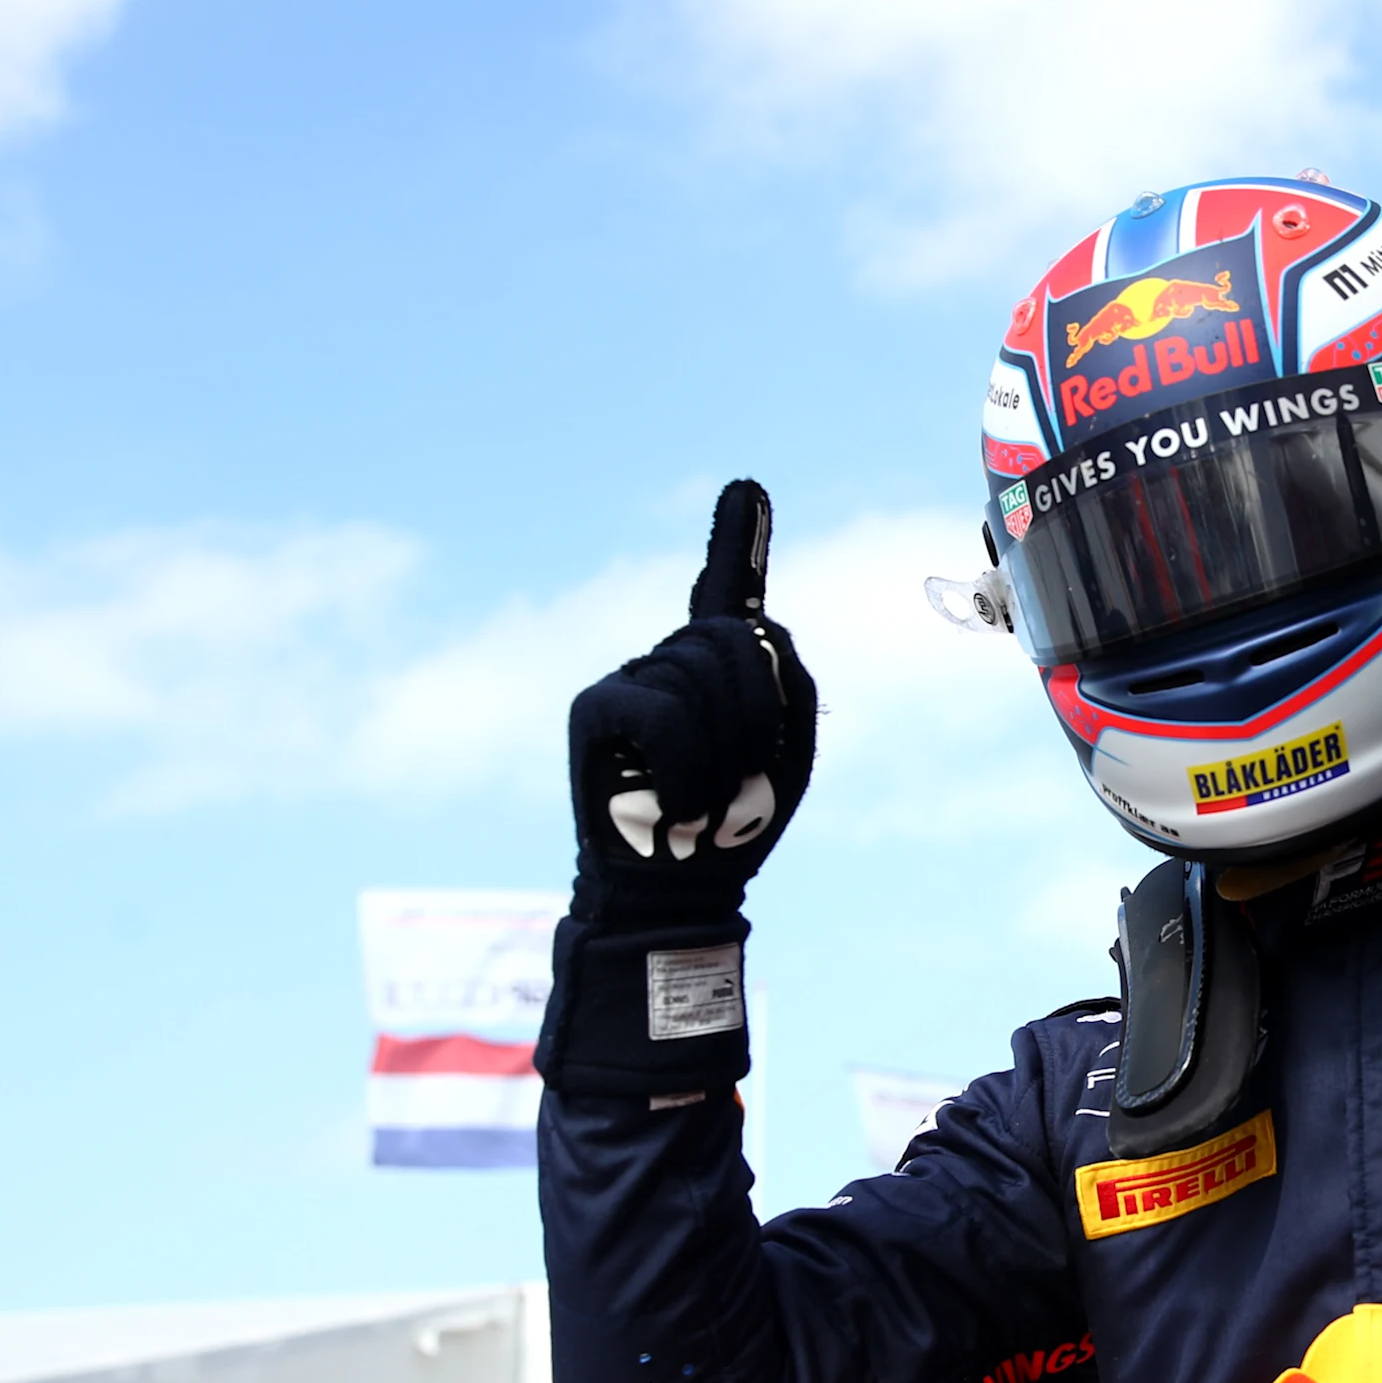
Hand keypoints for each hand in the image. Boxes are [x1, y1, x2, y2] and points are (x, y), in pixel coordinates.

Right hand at [534, 480, 819, 1096]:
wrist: (676, 893)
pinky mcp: (597, 708)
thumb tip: (761, 623)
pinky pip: (665, 709)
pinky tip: (674, 801)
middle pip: (740, 640)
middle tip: (744, 780)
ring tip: (704, 799)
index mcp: (721, 672)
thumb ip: (784, 683)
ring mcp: (631, 679)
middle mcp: (672, 661)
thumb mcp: (783, 756)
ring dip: (726, 751)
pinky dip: (687, 763)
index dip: (738, 539)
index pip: (728, 590)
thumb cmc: (732, 830)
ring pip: (705, 675)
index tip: (748, 489)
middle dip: (762, 714)